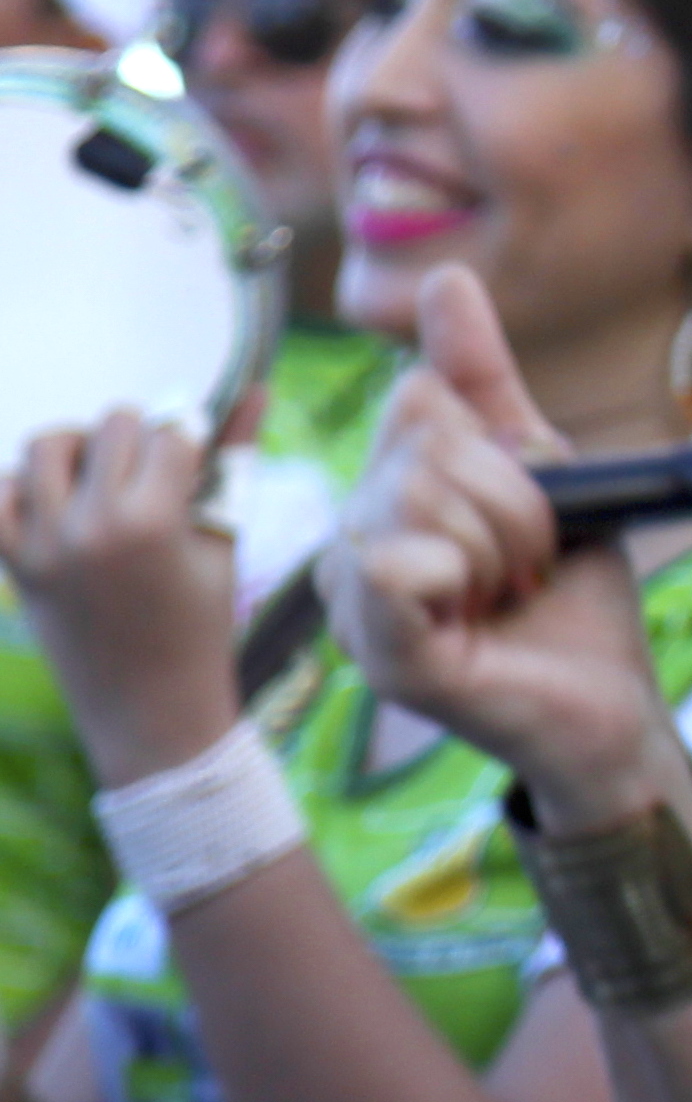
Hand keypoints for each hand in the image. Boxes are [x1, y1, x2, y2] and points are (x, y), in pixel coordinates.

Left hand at [0, 411, 240, 784]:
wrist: (151, 710)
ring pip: (48, 445)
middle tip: (153, 472)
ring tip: (103, 478)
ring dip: (79, 448)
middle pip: (111, 425)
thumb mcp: (224, 546)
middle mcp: (92, 526)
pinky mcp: (14, 562)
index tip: (196, 457)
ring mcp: (44, 543)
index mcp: (154, 522)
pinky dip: (21, 487)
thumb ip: (236, 464)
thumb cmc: (203, 630)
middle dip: (138, 438)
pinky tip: (55, 503)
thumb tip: (257, 390)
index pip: (170, 434)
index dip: (190, 438)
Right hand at [324, 267, 674, 821]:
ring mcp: (356, 601)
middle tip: (529, 569)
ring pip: (416, 498)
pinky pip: (397, 565)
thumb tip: (447, 280)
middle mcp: (352, 545)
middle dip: (514, 503)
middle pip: (421, 446)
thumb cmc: (571, 602)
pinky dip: (465, 579)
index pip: (418, 400)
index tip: (534, 522)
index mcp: (384, 499)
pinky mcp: (381, 652)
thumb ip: (487, 383)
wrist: (614, 710)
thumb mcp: (545, 475)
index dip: (503, 455)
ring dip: (502, 546)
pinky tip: (480, 619)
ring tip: (511, 597)